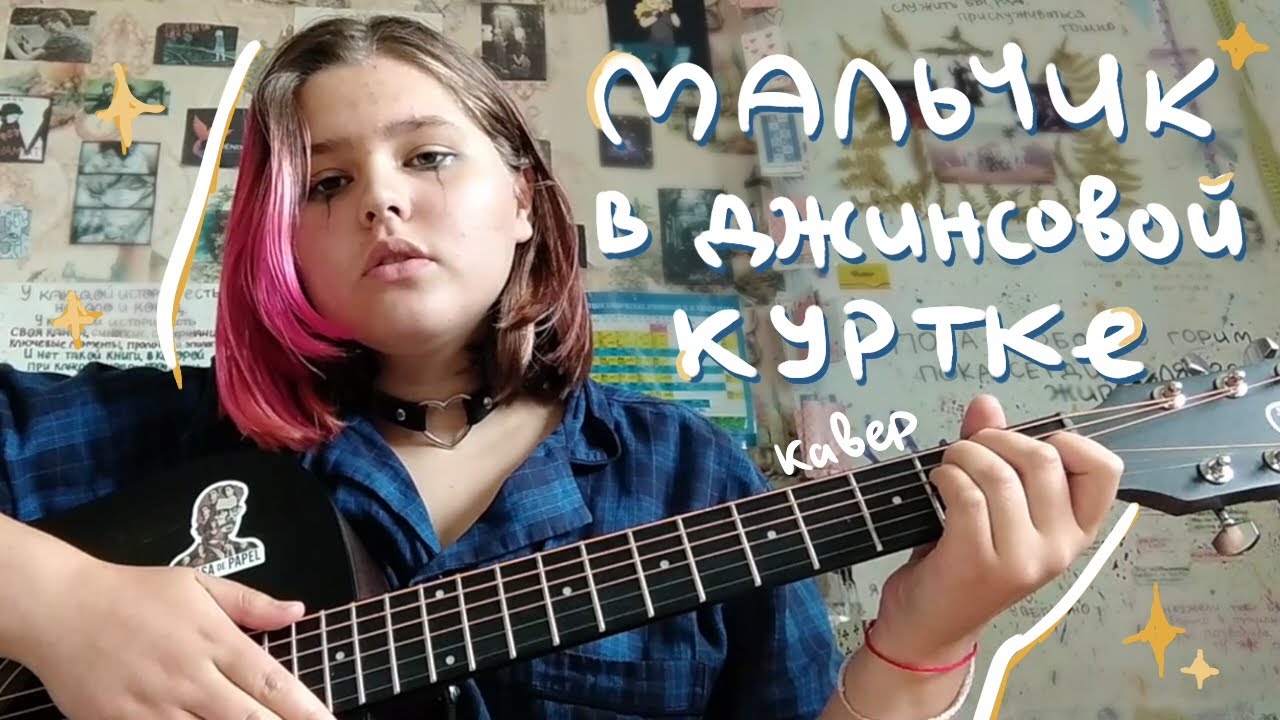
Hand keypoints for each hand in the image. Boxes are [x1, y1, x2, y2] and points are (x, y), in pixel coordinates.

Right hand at [17, 560, 336, 719]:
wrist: (59, 608)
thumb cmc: (133, 593)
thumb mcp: (197, 582)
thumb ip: (249, 602)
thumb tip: (297, 611)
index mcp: (214, 640)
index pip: (271, 681)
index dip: (304, 708)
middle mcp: (190, 677)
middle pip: (248, 719)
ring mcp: (155, 706)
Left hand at [870, 394, 1121, 665]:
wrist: (933, 622)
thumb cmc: (966, 554)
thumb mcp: (993, 502)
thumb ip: (995, 450)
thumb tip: (987, 403)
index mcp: (1077, 528)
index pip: (1105, 469)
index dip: (1067, 441)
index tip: (1026, 446)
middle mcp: (1061, 546)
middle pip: (1043, 459)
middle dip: (996, 439)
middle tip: (969, 450)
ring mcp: (1025, 559)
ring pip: (1001, 475)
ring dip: (964, 455)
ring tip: (949, 466)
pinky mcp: (982, 564)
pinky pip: (969, 496)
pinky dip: (947, 476)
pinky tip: (938, 483)